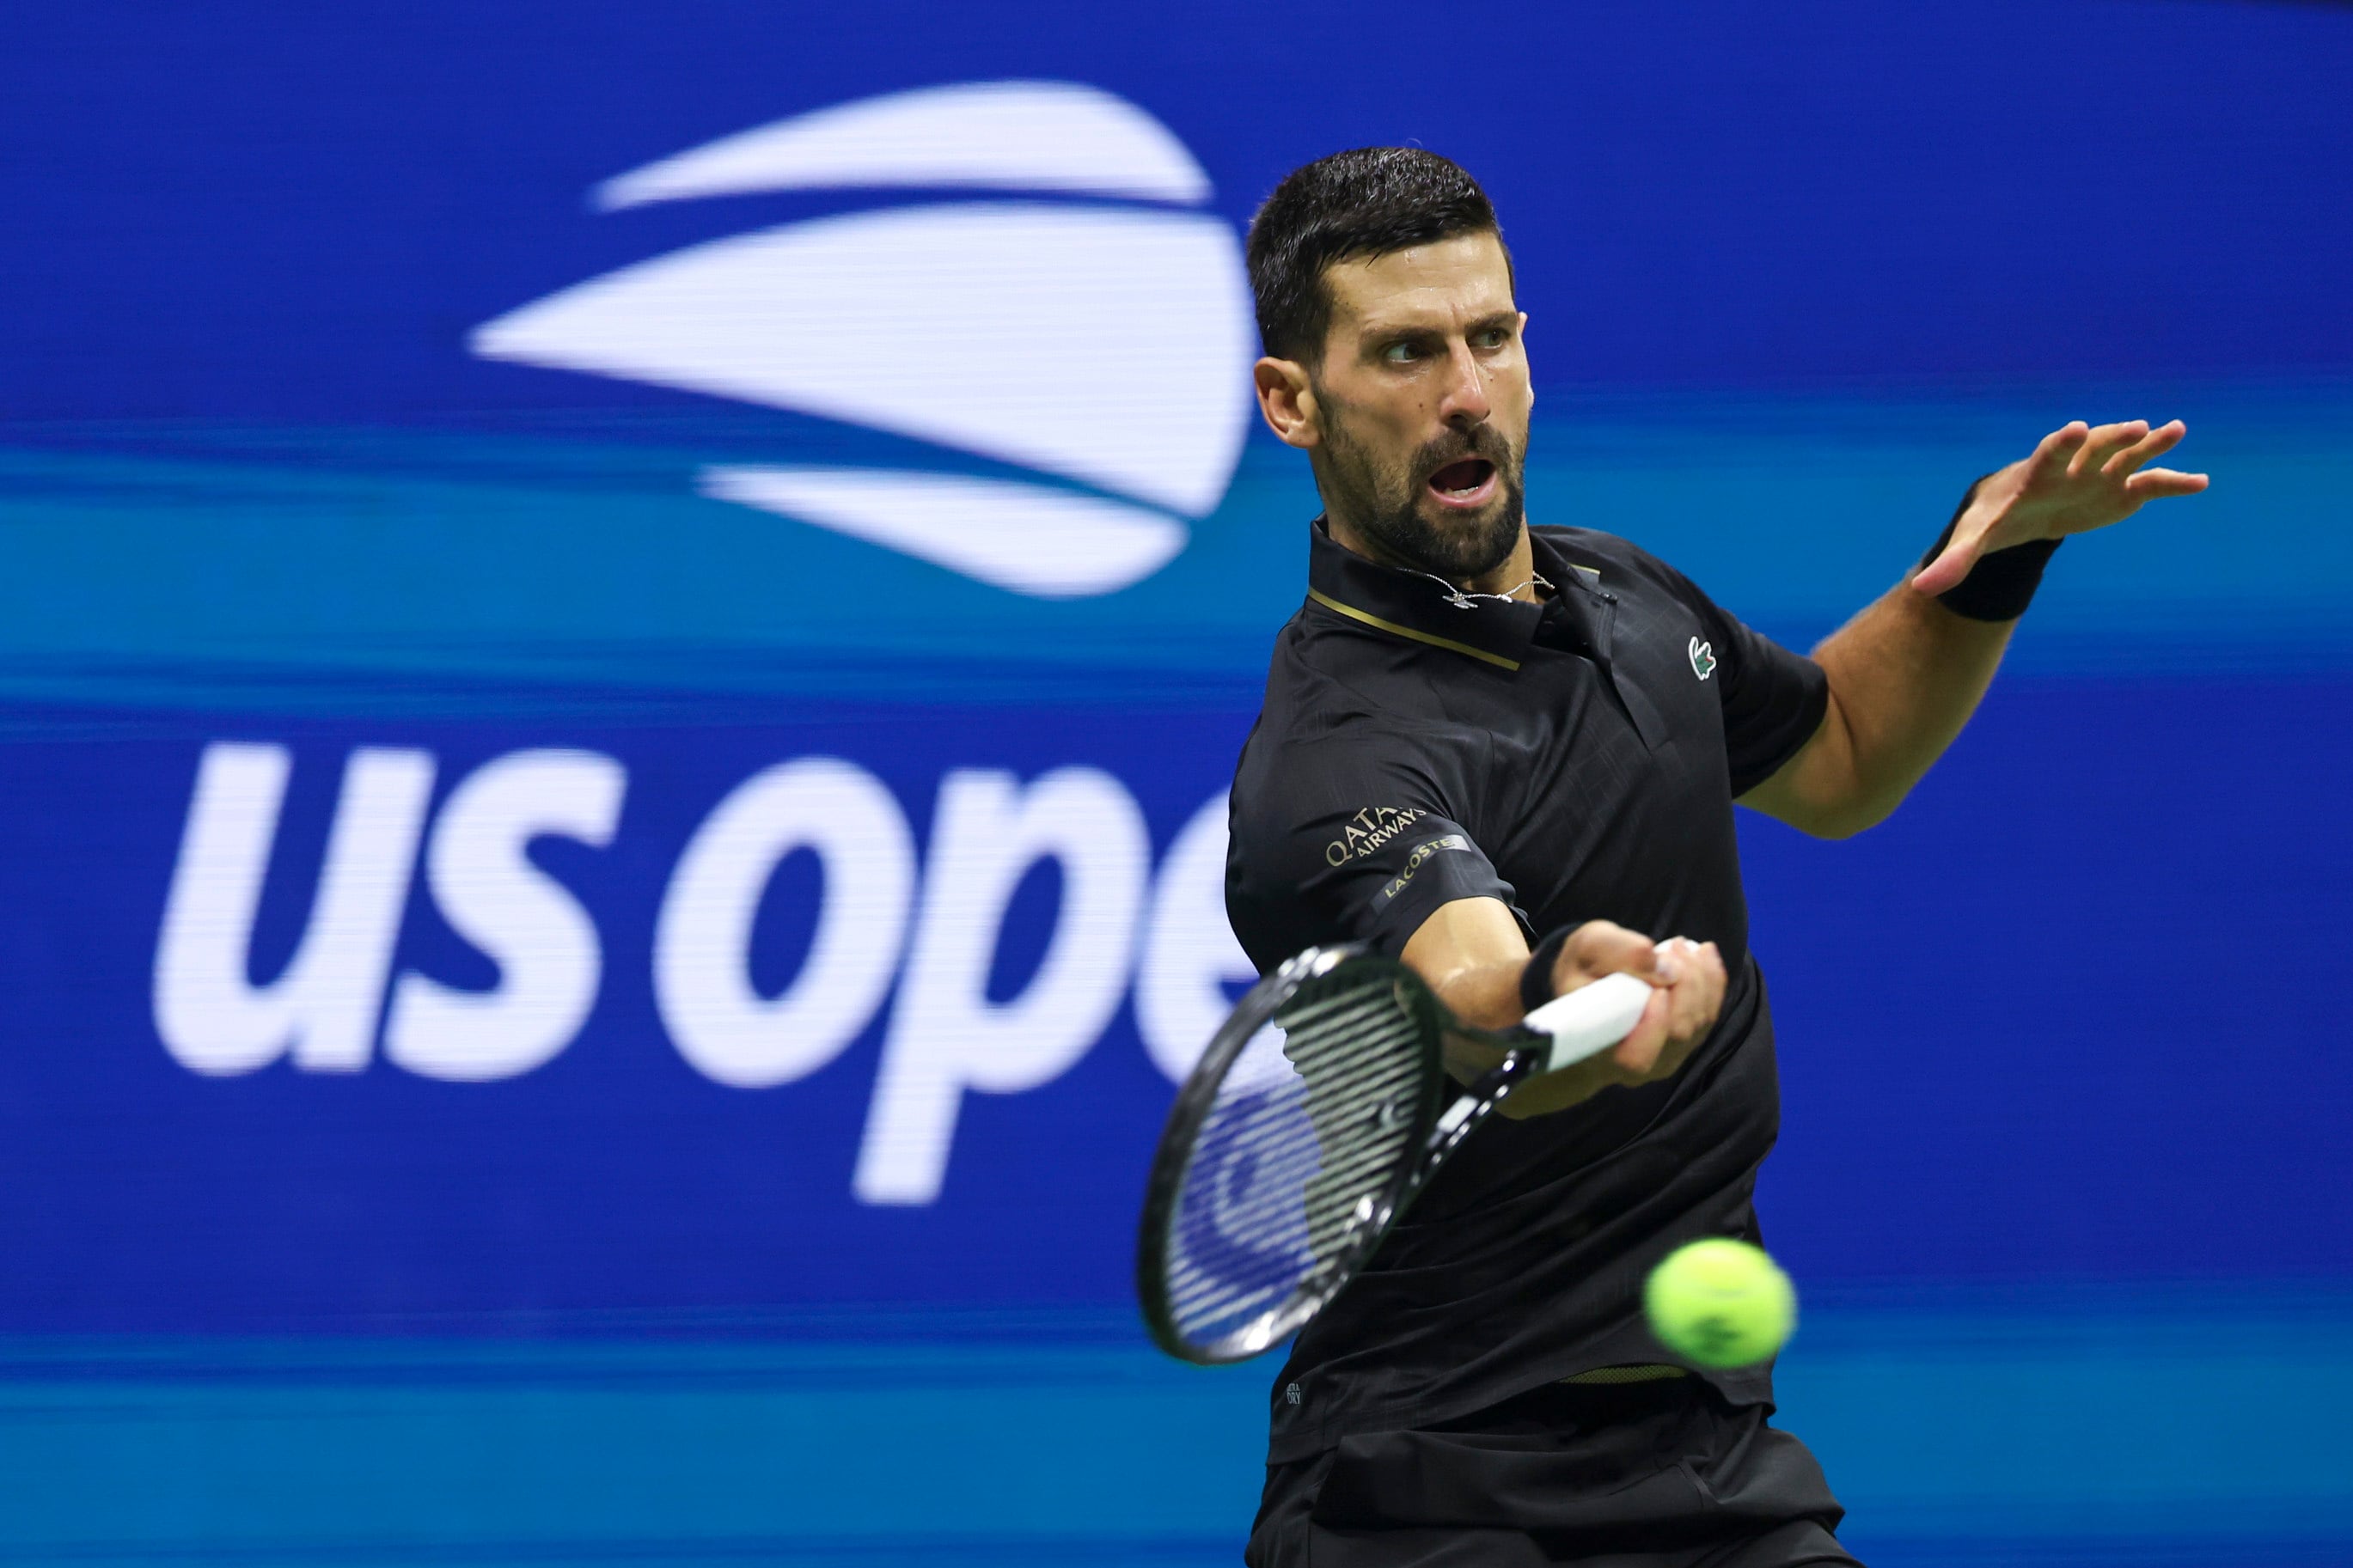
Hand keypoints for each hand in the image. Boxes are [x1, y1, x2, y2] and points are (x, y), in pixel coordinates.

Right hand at [1550, 921, 1726, 1084]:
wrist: (1586, 990)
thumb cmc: (1581, 971)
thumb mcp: (1585, 948)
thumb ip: (1616, 951)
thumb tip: (1664, 966)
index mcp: (1598, 1048)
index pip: (1636, 1056)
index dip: (1656, 1023)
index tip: (1660, 985)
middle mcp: (1632, 1066)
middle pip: (1677, 1034)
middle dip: (1686, 984)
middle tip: (1673, 945)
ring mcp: (1662, 1059)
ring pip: (1698, 1026)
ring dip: (1701, 979)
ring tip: (1685, 947)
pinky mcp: (1682, 1046)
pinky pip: (1708, 1018)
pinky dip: (1713, 983)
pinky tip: (1703, 955)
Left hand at [1912, 419, 2208, 596]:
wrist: (2019, 510)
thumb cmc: (1994, 518)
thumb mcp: (1974, 539)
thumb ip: (1954, 560)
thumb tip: (1921, 588)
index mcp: (2036, 473)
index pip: (2048, 453)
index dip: (2062, 442)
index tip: (2075, 428)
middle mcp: (2072, 467)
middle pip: (2094, 447)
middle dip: (2113, 438)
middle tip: (2139, 427)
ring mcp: (2099, 476)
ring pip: (2127, 457)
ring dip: (2151, 446)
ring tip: (2176, 430)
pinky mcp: (2119, 492)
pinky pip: (2150, 485)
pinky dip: (2173, 483)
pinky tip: (2200, 483)